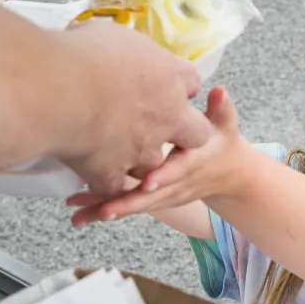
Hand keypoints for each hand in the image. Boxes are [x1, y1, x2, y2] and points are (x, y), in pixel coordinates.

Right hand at [54, 22, 214, 195]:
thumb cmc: (83, 54)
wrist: (56, 91)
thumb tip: (113, 48)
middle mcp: (166, 118)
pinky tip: (88, 173)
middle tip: (157, 127)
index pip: (190, 83)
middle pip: (196, 134)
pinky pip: (113, 187)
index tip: (162, 85)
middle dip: (182, 133)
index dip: (176, 86)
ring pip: (155, 167)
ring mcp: (142, 151)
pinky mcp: (113, 175)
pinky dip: (101, 182)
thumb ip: (124, 50)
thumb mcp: (112, 35)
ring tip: (114, 152)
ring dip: (138, 162)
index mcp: (169, 78)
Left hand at [66, 86, 246, 225]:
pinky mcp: (150, 198)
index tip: (149, 181)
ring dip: (106, 209)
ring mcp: (163, 194)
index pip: (179, 172)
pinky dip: (100, 208)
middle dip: (128, 203)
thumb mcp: (226, 125)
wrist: (227, 175)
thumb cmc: (221, 144)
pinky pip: (124, 204)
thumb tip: (219, 90)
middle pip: (151, 197)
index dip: (164, 177)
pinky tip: (77, 212)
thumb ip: (221, 108)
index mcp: (192, 164)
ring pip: (134, 204)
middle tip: (105, 209)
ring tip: (79, 213)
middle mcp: (176, 184)